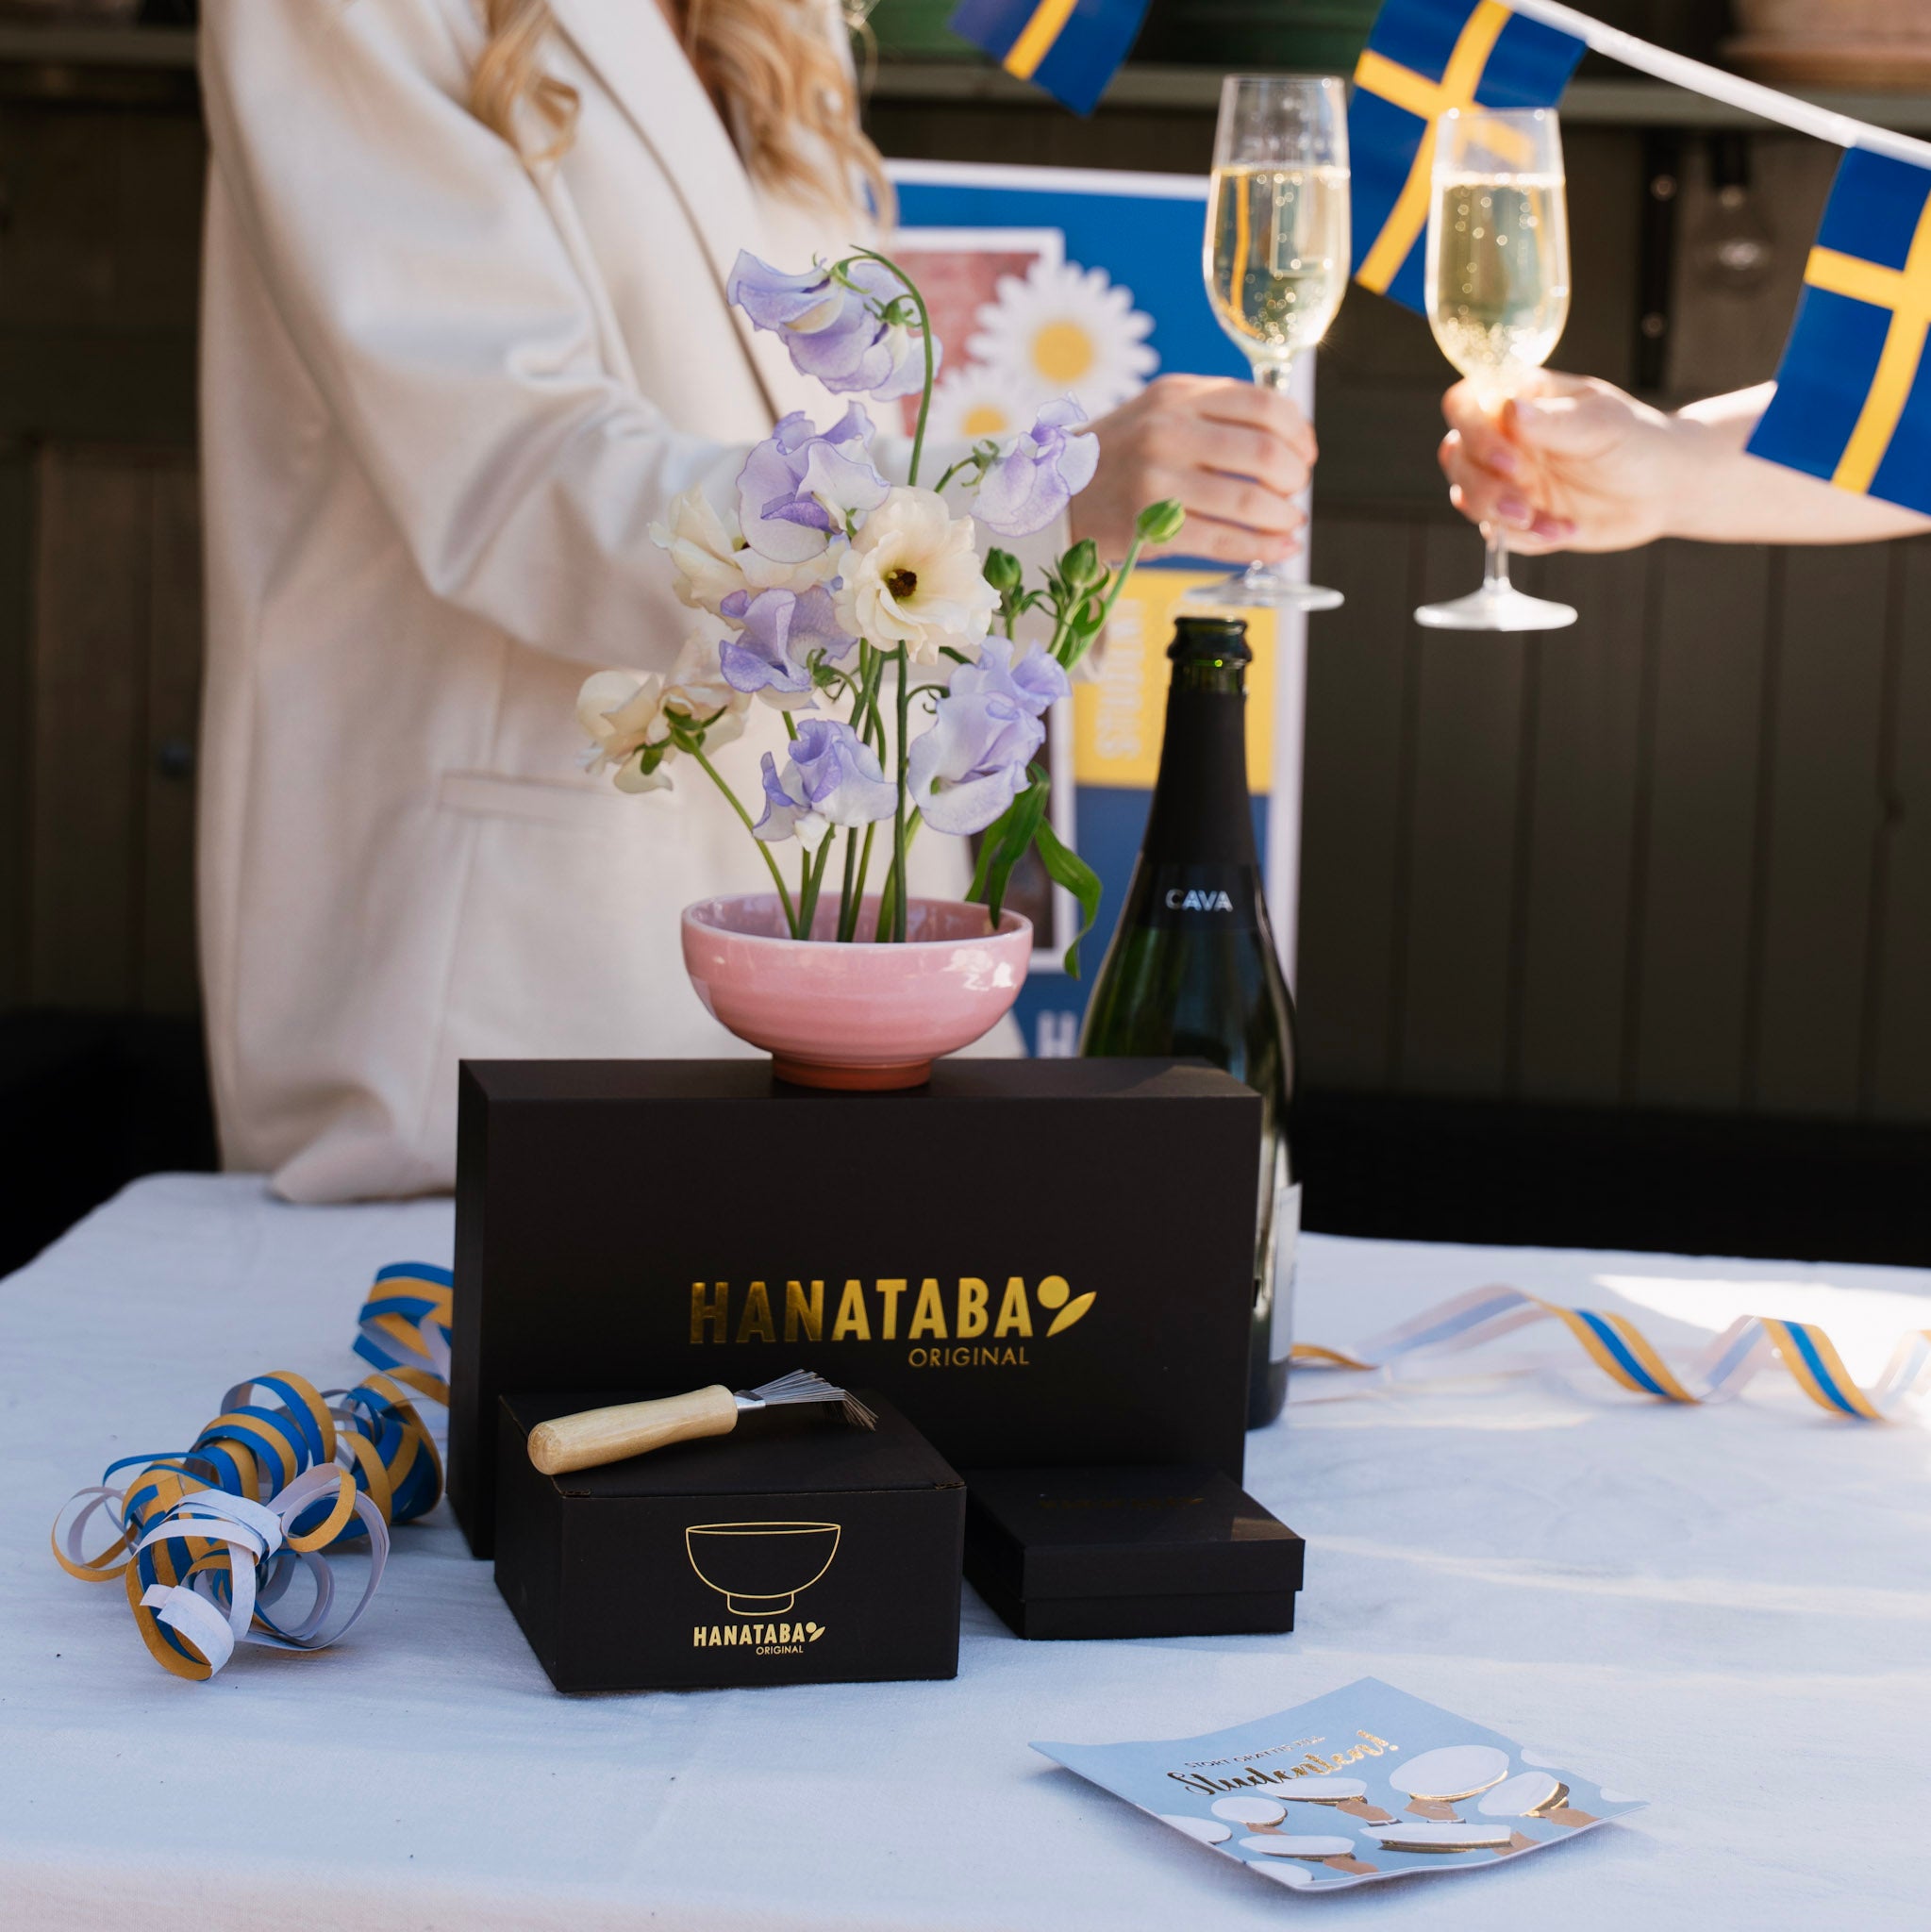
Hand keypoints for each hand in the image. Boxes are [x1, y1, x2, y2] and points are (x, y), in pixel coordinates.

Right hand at [1072, 374, 1314, 565]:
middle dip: (1295, 479)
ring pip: (1248, 501)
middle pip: (1264, 453)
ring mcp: (1155, 478)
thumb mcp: (1159, 413)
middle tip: (1295, 493)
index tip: (1305, 453)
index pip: (1263, 404)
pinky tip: (1278, 549)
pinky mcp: (1148, 525)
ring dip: (1283, 517)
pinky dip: (1261, 548)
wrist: (1051, 493)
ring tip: (1289, 524)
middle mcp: (1167, 430)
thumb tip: (1286, 442)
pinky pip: (1223, 539)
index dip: (1298, 432)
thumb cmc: (1117, 458)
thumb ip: (1213, 415)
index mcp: (1177, 395)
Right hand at [1439, 370, 1690, 553]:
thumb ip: (1554, 421)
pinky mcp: (1515, 517)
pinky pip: (1496, 532)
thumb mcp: (1602, 425)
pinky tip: (1566, 531)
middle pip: (1456, 456)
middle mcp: (1503, 438)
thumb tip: (1509, 409)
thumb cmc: (1636, 441)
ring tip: (1545, 523)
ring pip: (1467, 496)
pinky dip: (1525, 538)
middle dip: (1484, 485)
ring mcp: (1506, 479)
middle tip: (1523, 503)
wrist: (1664, 489)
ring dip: (1498, 516)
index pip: (1465, 403)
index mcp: (1520, 400)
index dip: (1472, 430)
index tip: (1508, 458)